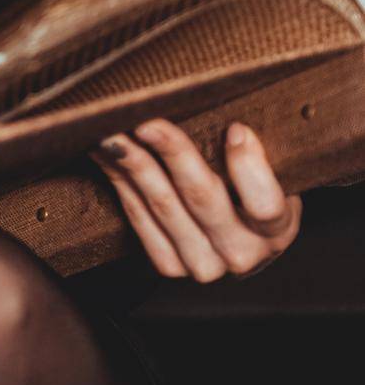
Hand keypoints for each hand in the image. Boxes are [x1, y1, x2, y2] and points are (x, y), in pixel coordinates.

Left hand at [88, 118, 302, 281]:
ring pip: (163, 206)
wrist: (243, 240)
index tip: (235, 128)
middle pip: (203, 197)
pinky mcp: (170, 265)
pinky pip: (139, 218)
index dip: (249, 167)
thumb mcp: (274, 174)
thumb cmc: (256, 191)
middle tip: (147, 120)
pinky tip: (106, 154)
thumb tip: (231, 119)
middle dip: (173, 152)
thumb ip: (256, 151)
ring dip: (133, 163)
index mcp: (277, 231)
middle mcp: (241, 254)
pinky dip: (121, 181)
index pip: (265, 204)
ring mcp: (203, 265)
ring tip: (112, 131)